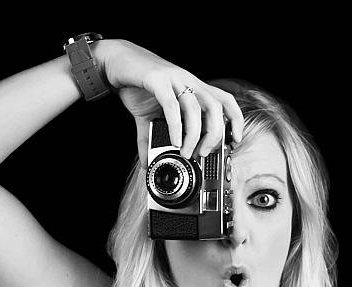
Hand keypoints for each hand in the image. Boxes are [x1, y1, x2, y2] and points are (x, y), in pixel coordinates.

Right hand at [98, 40, 244, 168]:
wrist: (116, 60)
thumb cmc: (136, 84)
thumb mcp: (146, 115)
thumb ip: (149, 138)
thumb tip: (146, 162)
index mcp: (193, 87)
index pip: (225, 100)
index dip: (235, 121)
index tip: (233, 141)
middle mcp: (188, 81)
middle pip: (216, 107)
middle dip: (214, 134)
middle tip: (203, 152)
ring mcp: (174, 79)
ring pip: (196, 108)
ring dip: (194, 135)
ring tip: (186, 151)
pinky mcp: (157, 80)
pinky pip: (172, 105)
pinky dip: (176, 126)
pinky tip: (174, 141)